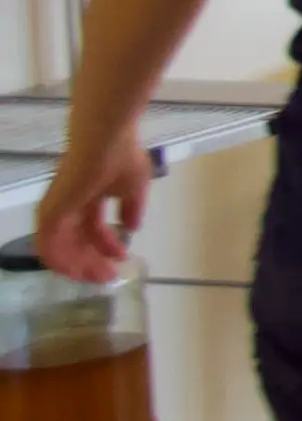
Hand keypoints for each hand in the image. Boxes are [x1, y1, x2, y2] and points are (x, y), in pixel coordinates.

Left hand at [31, 129, 146, 283]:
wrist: (105, 143)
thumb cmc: (122, 159)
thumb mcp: (135, 188)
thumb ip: (132, 208)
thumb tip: (132, 227)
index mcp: (88, 196)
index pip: (93, 227)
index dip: (107, 245)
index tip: (123, 257)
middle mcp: (69, 205)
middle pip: (76, 240)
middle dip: (93, 260)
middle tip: (109, 276)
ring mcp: (57, 209)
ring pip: (61, 246)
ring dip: (77, 265)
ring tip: (96, 278)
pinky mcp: (51, 212)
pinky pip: (47, 245)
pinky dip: (58, 261)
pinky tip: (74, 272)